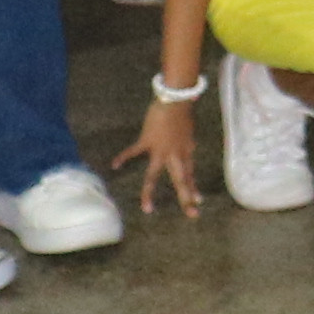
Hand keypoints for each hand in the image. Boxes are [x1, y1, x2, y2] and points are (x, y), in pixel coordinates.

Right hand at [118, 100, 208, 215]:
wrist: (176, 99)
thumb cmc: (183, 113)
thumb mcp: (189, 132)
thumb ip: (186, 144)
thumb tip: (188, 150)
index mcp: (187, 152)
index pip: (190, 174)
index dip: (194, 188)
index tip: (198, 202)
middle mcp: (176, 154)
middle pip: (181, 180)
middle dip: (186, 198)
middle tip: (192, 215)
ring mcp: (161, 150)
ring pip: (155, 175)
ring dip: (150, 192)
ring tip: (147, 209)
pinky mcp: (147, 141)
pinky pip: (133, 152)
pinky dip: (123, 158)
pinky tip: (115, 165)